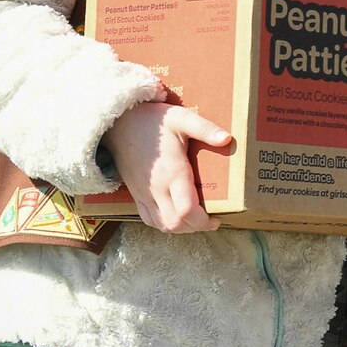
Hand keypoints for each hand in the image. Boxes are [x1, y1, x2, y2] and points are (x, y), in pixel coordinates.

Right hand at [104, 99, 226, 232]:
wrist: (118, 124)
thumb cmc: (153, 121)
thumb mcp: (182, 118)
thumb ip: (204, 128)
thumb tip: (228, 139)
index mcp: (172, 172)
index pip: (185, 210)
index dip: (203, 221)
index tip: (218, 217)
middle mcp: (156, 188)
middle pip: (175, 223)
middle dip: (196, 227)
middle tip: (212, 220)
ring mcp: (143, 193)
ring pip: (162, 225)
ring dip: (181, 228)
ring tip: (198, 219)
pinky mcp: (136, 194)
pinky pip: (148, 219)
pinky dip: (164, 224)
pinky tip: (177, 216)